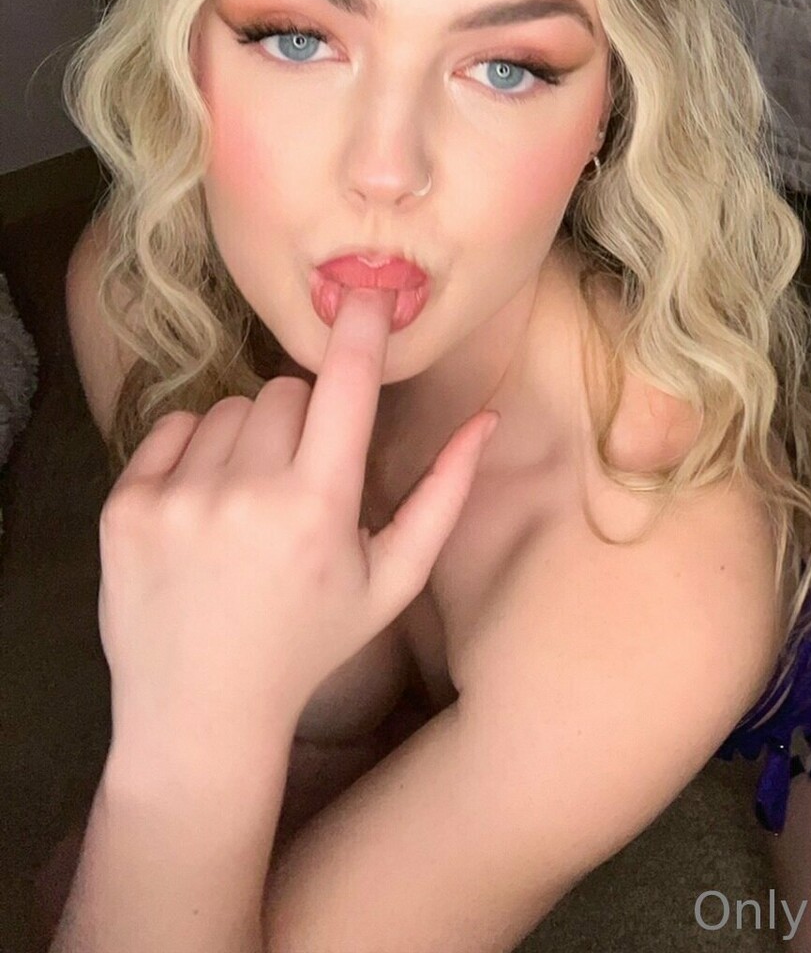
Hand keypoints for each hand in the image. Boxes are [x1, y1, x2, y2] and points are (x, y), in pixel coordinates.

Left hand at [96, 290, 498, 751]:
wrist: (199, 715)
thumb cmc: (309, 645)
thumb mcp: (390, 581)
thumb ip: (443, 496)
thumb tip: (488, 419)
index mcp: (319, 507)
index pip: (346, 382)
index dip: (360, 327)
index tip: (369, 292)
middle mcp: (248, 495)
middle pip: (286, 391)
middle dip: (302, 421)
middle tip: (299, 483)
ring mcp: (179, 500)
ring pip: (231, 407)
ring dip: (247, 439)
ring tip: (248, 507)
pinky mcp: (126, 508)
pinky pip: (173, 428)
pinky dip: (192, 454)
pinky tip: (203, 510)